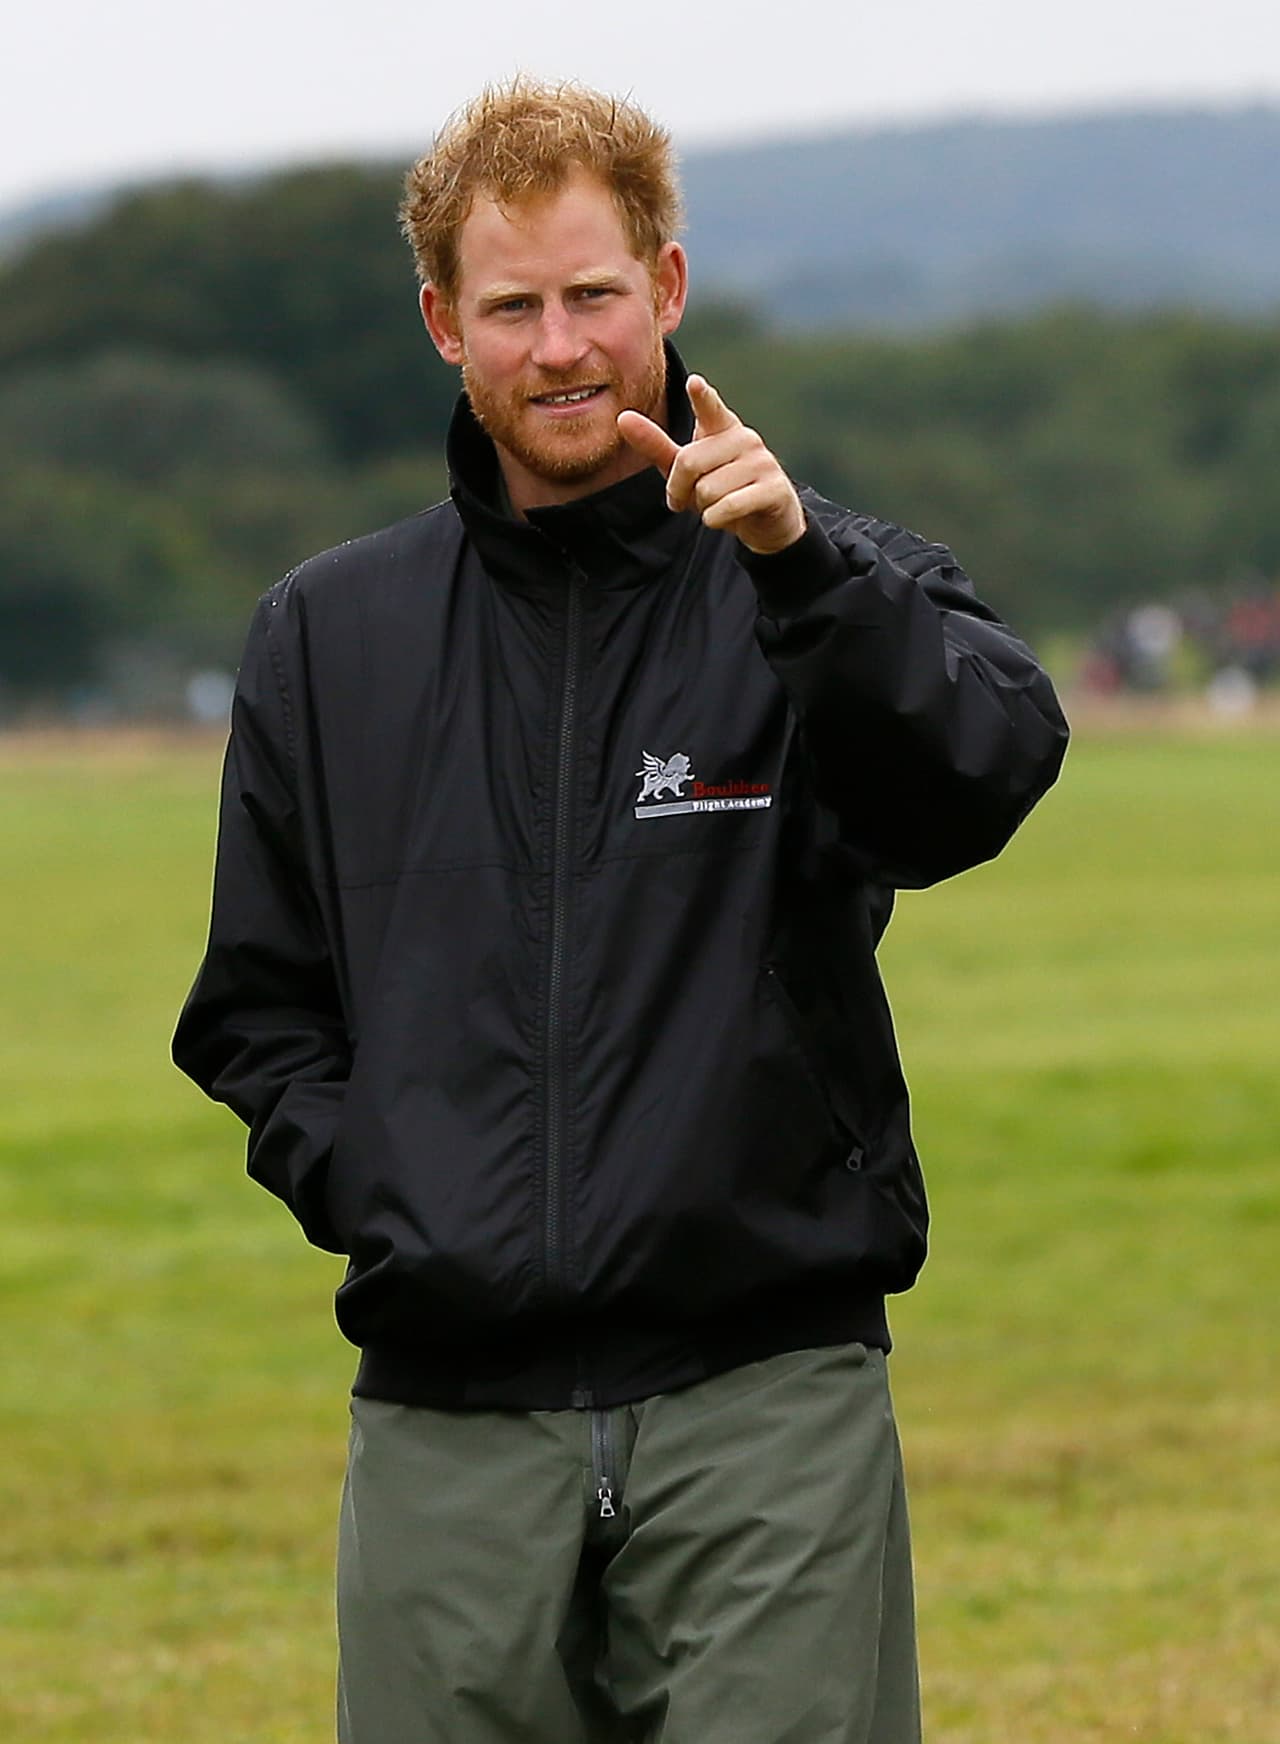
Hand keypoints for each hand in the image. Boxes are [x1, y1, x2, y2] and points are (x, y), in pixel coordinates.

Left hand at [617, 375, 805, 554]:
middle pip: (689, 462)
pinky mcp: (772, 489)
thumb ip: (656, 445)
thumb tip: (623, 417)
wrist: (766, 520)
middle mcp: (744, 439)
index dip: (702, 397)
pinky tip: (725, 517)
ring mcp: (762, 463)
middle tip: (691, 498)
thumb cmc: (722, 488)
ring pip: (707, 490)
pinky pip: (727, 507)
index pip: (710, 408)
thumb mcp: (685, 469)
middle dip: (681, 490)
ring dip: (703, 507)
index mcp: (722, 427)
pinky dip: (716, 519)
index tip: (694, 383)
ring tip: (717, 505)